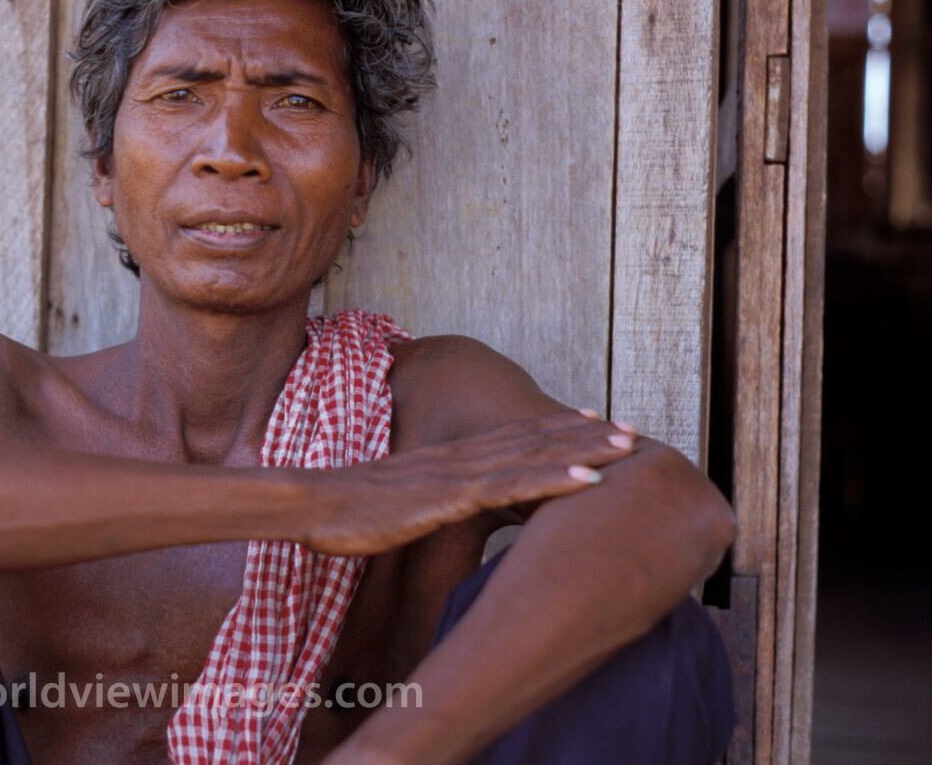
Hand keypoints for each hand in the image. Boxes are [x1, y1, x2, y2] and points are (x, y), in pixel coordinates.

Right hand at [299, 410, 636, 555]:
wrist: (307, 504)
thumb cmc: (340, 514)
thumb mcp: (390, 512)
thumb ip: (417, 508)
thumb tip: (429, 518)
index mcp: (445, 463)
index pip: (509, 440)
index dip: (554, 430)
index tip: (592, 422)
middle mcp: (458, 460)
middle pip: (532, 440)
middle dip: (585, 433)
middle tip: (633, 429)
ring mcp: (457, 476)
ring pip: (533, 457)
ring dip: (586, 448)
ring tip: (629, 444)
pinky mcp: (451, 497)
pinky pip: (513, 486)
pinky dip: (555, 478)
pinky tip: (591, 479)